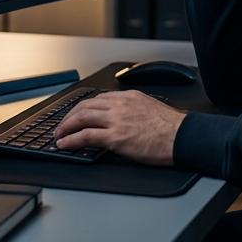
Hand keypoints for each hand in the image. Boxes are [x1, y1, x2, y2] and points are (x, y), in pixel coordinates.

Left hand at [52, 91, 186, 165]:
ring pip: (82, 118)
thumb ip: (132, 111)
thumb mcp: (150, 109)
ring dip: (65, 127)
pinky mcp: (115, 137)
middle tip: (61, 126)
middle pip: (85, 106)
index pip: (98, 99)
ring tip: (59, 136)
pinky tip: (64, 145)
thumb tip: (120, 121)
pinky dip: (71, 140)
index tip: (75, 115)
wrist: (182, 137)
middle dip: (69, 116)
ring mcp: (117, 120)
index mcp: (130, 97)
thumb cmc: (172, 129)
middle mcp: (121, 104)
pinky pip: (85, 136)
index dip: (82, 108)